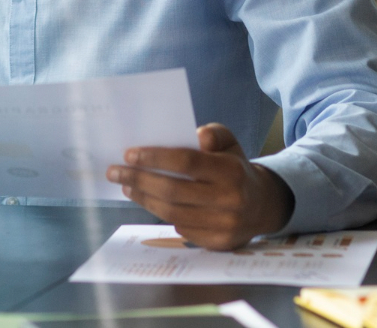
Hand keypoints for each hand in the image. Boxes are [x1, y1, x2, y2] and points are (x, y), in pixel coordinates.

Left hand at [107, 122, 294, 250]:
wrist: (262, 205)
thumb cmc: (236, 168)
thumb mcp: (231, 143)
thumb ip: (214, 133)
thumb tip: (196, 136)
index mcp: (231, 171)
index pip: (186, 162)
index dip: (155, 158)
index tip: (129, 154)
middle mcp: (229, 200)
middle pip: (173, 191)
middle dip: (139, 179)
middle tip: (114, 171)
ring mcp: (223, 226)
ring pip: (172, 213)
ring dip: (144, 198)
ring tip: (127, 185)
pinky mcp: (217, 244)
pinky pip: (181, 229)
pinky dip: (161, 214)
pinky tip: (148, 201)